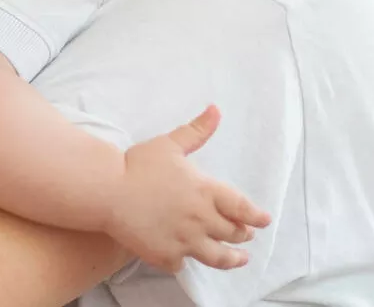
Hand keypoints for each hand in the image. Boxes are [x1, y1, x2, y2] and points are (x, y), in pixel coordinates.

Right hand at [103, 105, 271, 273]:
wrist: (108, 190)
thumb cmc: (138, 165)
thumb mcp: (170, 144)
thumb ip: (196, 131)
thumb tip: (216, 110)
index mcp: (206, 192)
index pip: (242, 208)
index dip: (256, 216)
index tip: (265, 221)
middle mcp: (201, 219)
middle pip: (233, 233)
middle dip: (243, 235)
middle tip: (246, 236)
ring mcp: (185, 241)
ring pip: (217, 257)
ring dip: (231, 258)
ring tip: (238, 259)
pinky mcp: (166, 256)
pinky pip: (181, 264)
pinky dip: (185, 261)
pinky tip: (185, 258)